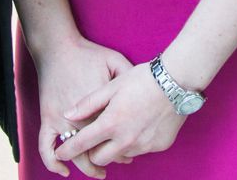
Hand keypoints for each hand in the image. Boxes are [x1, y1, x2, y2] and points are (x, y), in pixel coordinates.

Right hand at [33, 38, 133, 176]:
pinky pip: (46, 147)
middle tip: (123, 161)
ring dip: (88, 166)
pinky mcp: (47, 118)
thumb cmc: (89, 53)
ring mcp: (62, 120)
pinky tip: (63, 171)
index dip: (126, 149)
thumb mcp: (115, 62)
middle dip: (112, 159)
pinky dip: (52, 162)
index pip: (115, 137)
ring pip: (76, 154)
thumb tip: (146, 89)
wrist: (59, 47)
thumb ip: (129, 78)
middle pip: (99, 149)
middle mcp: (82, 118)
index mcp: (101, 107)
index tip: (132, 152)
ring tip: (99, 172)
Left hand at [55, 62, 187, 167]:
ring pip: (121, 155)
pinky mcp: (158, 146)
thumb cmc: (143, 79)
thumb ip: (88, 103)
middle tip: (94, 139)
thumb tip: (67, 114)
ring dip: (115, 147)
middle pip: (99, 158)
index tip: (60, 154)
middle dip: (93, 152)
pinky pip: (140, 150)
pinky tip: (140, 125)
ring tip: (120, 128)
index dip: (67, 150)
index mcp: (111, 123)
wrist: (177, 81)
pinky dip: (135, 142)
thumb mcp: (112, 86)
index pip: (82, 144)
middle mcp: (126, 139)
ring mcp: (143, 145)